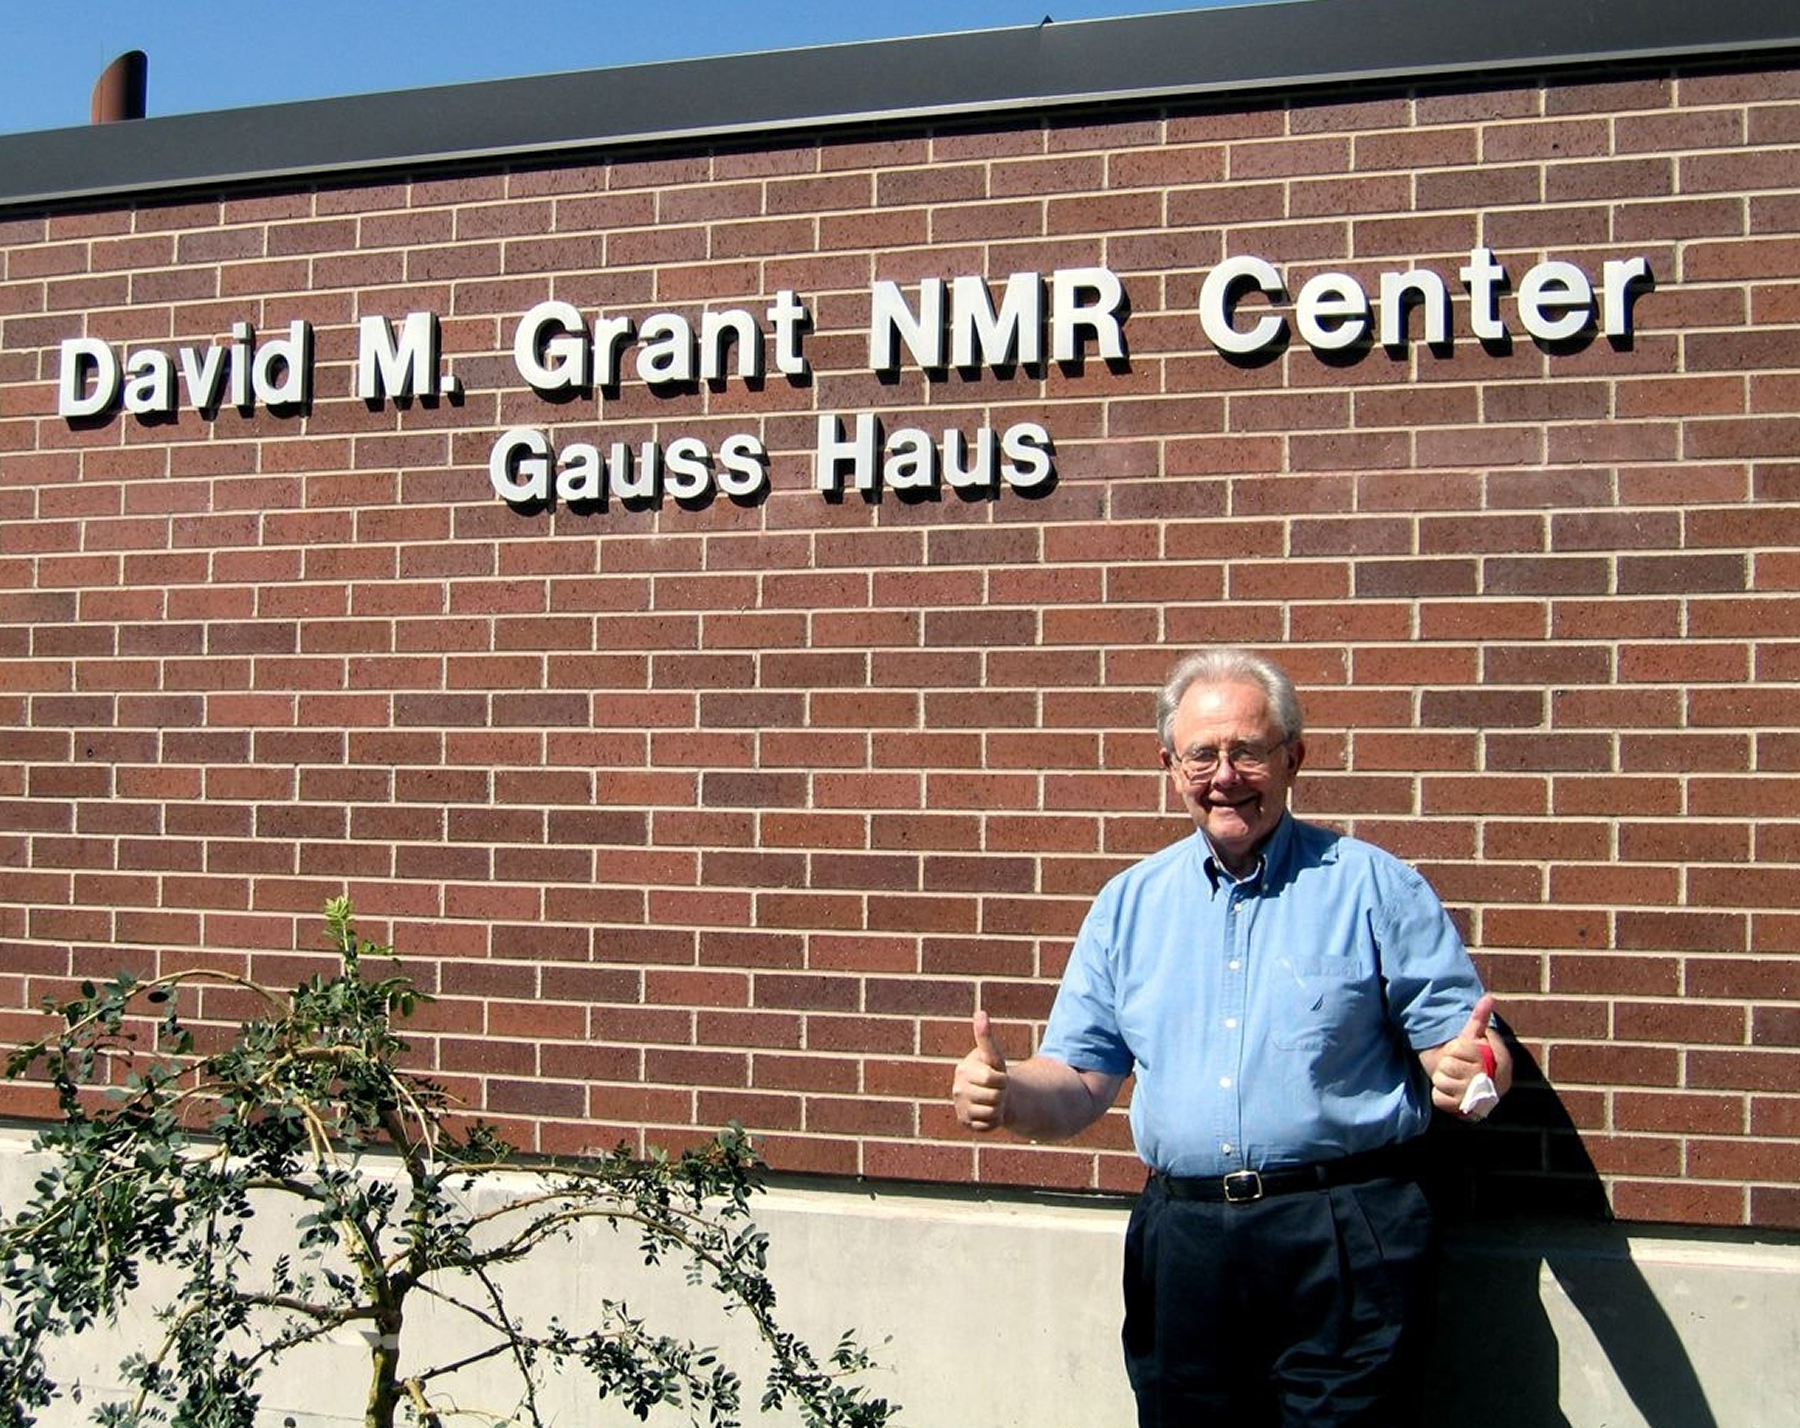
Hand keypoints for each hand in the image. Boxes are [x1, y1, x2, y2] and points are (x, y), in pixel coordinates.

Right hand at [952, 1010, 1009, 1132]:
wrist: (991, 1093)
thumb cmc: (992, 1070)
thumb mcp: (993, 1055)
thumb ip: (985, 1036)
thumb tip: (980, 1012)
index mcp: (963, 1070)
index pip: (994, 1079)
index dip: (1002, 1078)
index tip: (998, 1075)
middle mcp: (957, 1089)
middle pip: (995, 1097)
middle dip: (1001, 1094)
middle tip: (996, 1089)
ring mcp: (959, 1107)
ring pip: (992, 1113)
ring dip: (998, 1108)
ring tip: (992, 1100)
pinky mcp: (964, 1123)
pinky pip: (988, 1126)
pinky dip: (993, 1121)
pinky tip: (988, 1112)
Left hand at [1428, 994, 1501, 1116]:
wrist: (1475, 1091)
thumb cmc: (1474, 1059)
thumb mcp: (1476, 1037)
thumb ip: (1480, 1018)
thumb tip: (1489, 997)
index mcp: (1498, 1062)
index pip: (1461, 1048)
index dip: (1457, 1048)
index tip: (1465, 1052)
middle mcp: (1491, 1082)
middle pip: (1449, 1065)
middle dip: (1448, 1064)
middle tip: (1457, 1067)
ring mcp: (1479, 1099)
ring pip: (1442, 1081)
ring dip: (1442, 1079)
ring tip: (1454, 1080)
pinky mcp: (1465, 1113)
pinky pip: (1439, 1099)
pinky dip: (1439, 1095)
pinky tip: (1450, 1094)